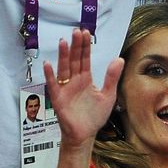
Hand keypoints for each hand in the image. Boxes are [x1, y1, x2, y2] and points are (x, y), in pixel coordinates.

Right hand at [43, 29, 123, 148]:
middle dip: (76, 46)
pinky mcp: (58, 99)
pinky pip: (53, 85)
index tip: (85, 33)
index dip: (85, 46)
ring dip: (63, 56)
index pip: (85, 59)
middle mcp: (74, 81)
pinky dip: (50, 75)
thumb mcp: (108, 95)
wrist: (85, 135)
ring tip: (63, 42)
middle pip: (74, 60)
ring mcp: (65, 88)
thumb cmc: (94, 116)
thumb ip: (112, 78)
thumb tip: (119, 59)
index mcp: (86, 79)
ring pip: (64, 69)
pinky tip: (48, 64)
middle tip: (77, 32)